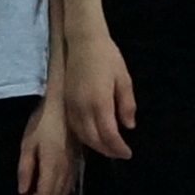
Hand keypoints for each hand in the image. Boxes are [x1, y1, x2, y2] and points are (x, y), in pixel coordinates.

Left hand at [20, 96, 74, 194]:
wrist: (64, 107)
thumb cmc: (42, 123)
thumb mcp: (27, 144)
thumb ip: (25, 169)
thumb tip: (22, 190)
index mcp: (52, 167)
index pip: (44, 194)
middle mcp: (65, 170)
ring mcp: (73, 166)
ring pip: (63, 192)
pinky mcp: (77, 162)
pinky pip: (70, 184)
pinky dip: (59, 192)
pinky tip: (50, 188)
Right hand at [65, 34, 136, 159]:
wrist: (83, 41)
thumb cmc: (107, 57)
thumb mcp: (124, 79)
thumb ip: (127, 104)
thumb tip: (128, 126)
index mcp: (100, 102)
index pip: (109, 135)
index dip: (118, 148)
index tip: (128, 153)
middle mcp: (83, 108)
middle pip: (94, 139)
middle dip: (107, 150)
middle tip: (119, 153)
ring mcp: (72, 106)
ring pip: (82, 135)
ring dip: (95, 145)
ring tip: (108, 147)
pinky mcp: (65, 102)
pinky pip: (74, 126)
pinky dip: (84, 136)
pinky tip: (93, 136)